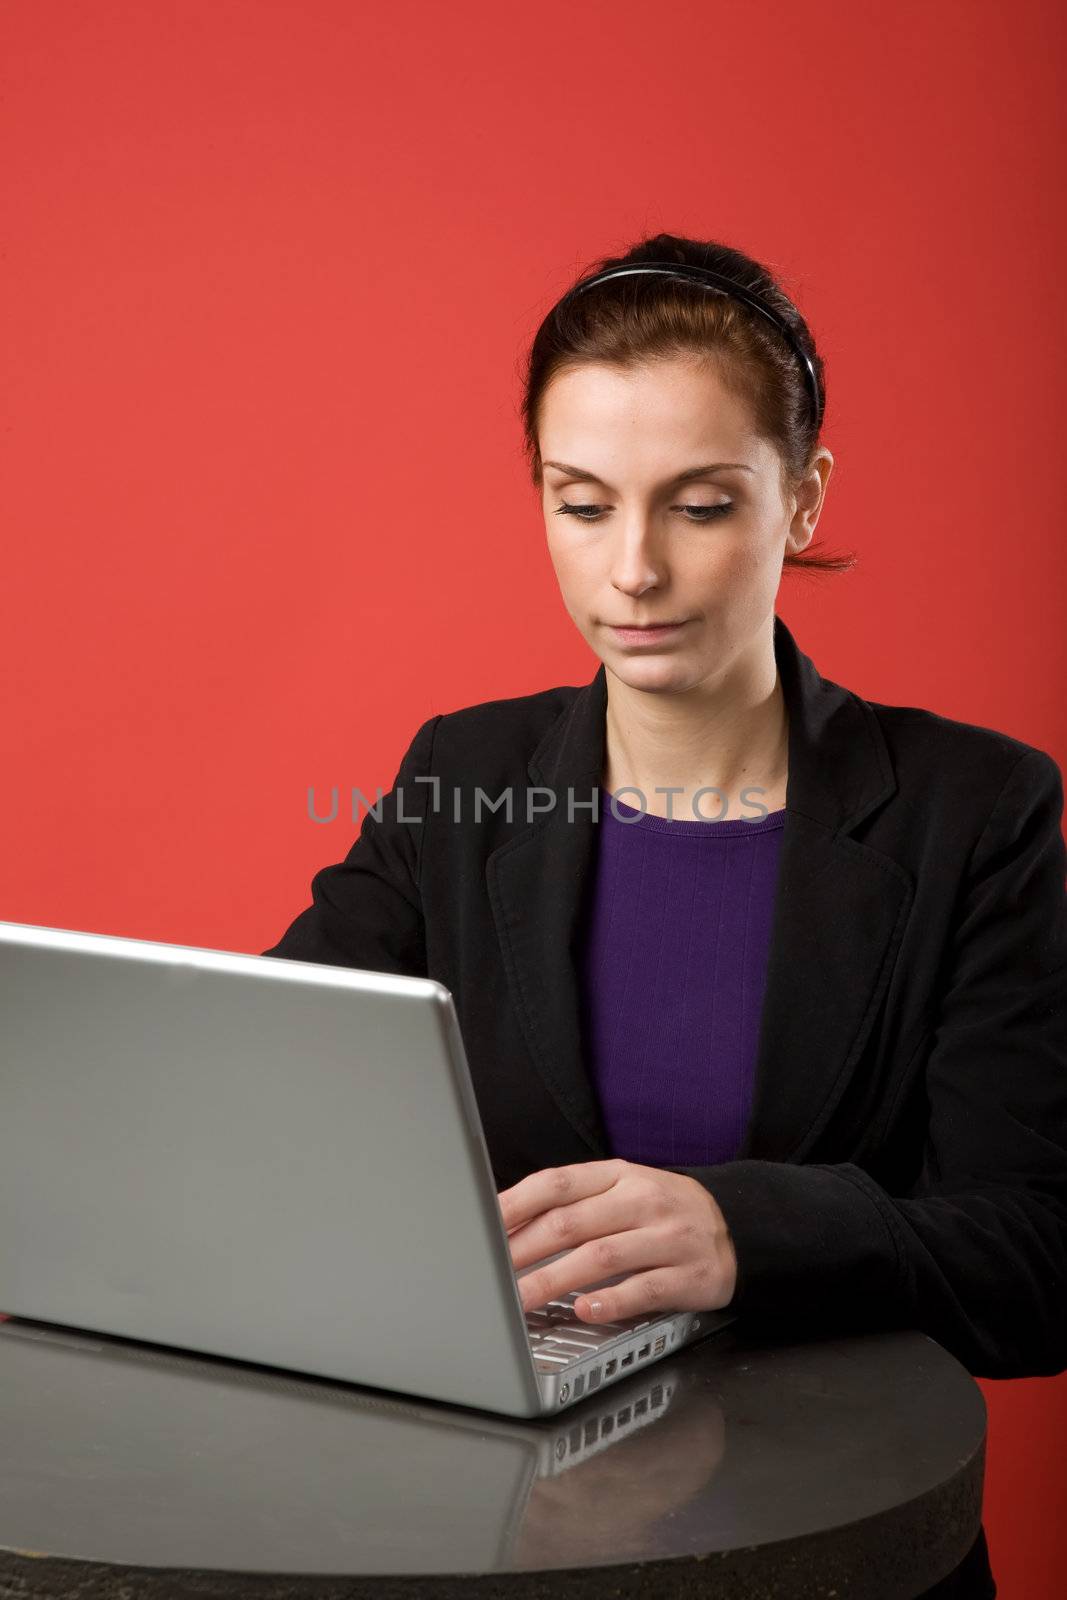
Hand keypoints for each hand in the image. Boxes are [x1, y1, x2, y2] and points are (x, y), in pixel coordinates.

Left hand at [497, 1158, 737, 1321]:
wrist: (737, 1226)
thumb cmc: (663, 1211)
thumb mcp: (623, 1190)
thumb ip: (575, 1203)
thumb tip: (510, 1222)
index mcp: (619, 1176)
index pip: (558, 1184)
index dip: (515, 1204)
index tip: (481, 1225)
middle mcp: (642, 1201)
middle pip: (571, 1223)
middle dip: (523, 1250)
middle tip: (489, 1272)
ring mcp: (668, 1237)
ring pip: (601, 1257)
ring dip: (554, 1280)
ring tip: (520, 1298)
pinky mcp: (689, 1275)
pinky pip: (644, 1289)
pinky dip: (611, 1301)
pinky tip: (585, 1310)